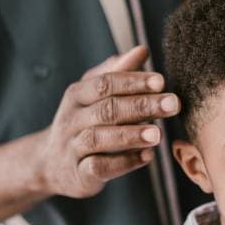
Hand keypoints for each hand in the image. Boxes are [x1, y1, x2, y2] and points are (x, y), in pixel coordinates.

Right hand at [38, 45, 178, 197]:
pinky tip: (147, 157)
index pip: (105, 83)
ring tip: (159, 134)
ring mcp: (72, 147)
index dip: (133, 82)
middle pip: (107, 109)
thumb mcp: (94, 95)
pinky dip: (125, 162)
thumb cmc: (83, 122)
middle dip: (142, 105)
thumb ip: (118, 73)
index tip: (161, 81)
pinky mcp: (79, 174)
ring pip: (100, 138)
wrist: (51, 163)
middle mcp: (71, 119)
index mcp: (77, 95)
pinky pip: (99, 167)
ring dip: (131, 135)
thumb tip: (142, 50)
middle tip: (173, 104)